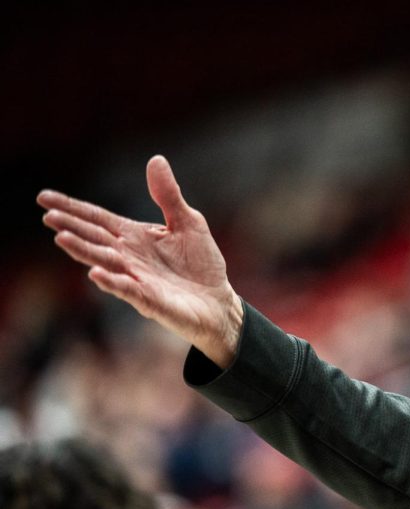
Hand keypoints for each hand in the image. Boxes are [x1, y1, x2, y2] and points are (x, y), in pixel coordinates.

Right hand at [38, 155, 243, 367]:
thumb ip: (168, 195)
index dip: (72, 208)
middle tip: (48, 216)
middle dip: (71, 227)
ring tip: (62, 238)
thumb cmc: (200, 263)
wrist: (218, 301)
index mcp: (133, 236)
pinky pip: (128, 290)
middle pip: (94, 238)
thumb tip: (156, 159)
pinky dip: (112, 282)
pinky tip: (96, 274)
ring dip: (84, 251)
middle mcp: (128, 256)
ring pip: (105, 263)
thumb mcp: (188, 222)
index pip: (97, 219)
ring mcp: (136, 278)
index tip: (44, 198)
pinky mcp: (150, 300)